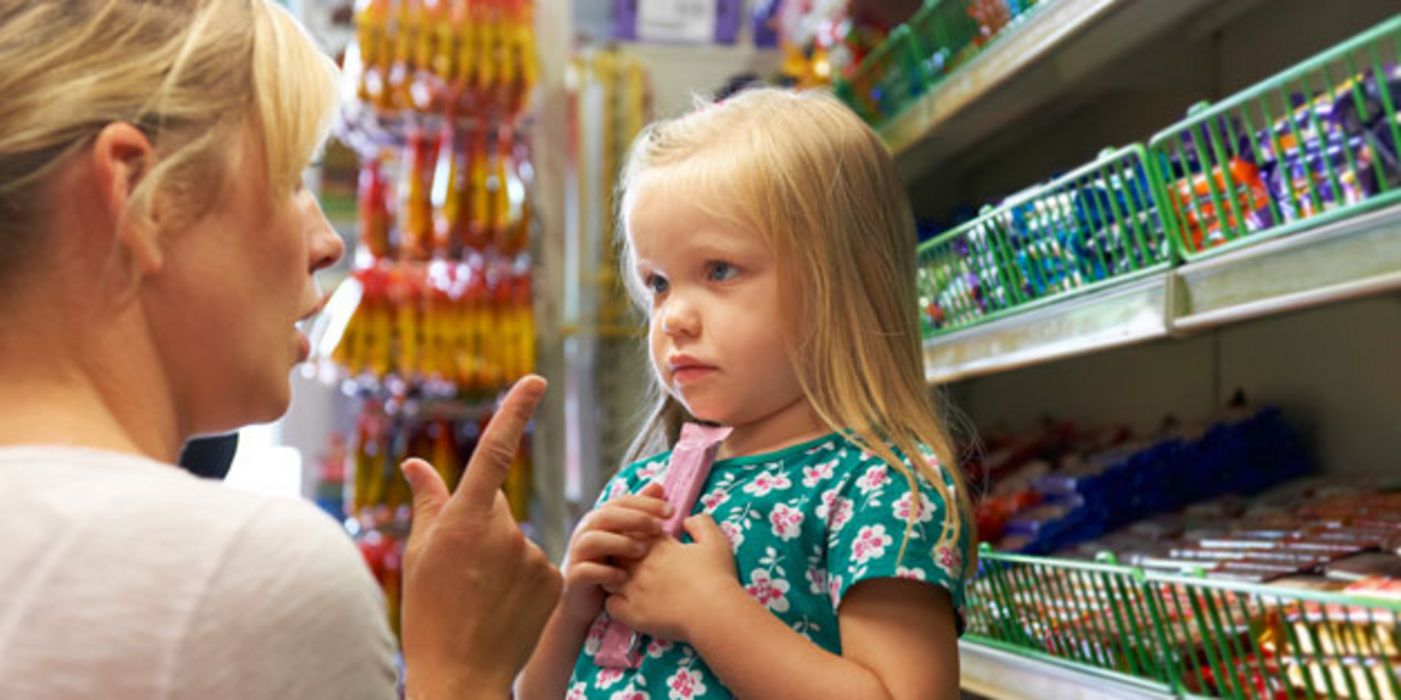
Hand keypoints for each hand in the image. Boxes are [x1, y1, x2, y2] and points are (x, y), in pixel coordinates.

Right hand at [400, 376, 561, 699]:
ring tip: (480, 598)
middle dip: (479, 526)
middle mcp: (504, 531)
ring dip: (500, 559)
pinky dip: (522, 581)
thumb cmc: (429, 614)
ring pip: (516, 540)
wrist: (461, 674)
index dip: (516, 411)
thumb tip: (414, 463)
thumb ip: (427, 503)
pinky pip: (538, 566)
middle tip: (460, 571)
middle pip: (494, 507)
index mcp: (464, 520)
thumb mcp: (419, 554)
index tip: (536, 381)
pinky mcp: (554, 579)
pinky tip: (504, 608)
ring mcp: (533, 556)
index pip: (494, 452)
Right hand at [560, 482, 669, 624]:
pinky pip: (587, 570)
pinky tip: (625, 577)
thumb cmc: (611, 564)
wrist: (586, 599)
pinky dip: (606, 572)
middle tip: (660, 527)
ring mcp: (578, 553)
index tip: (671, 511)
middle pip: (607, 515)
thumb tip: (658, 486)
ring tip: (643, 550)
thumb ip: (640, 512)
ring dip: (620, 543)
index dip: (647, 503)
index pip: (623, 501)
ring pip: (593, 540)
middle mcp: (586, 531)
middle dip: (635, 519)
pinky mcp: (574, 576)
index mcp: (600, 518)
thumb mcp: (626, 536)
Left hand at [605, 514, 738, 642]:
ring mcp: (633, 589)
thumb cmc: (717, 576)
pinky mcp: (632, 613)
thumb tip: (688, 519)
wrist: (714, 611)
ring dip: (615, 578)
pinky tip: (626, 605)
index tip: (646, 546)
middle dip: (622, 556)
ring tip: (628, 585)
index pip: (634, 533)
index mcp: (658, 547)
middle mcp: (641, 564)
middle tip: (634, 564)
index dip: (637, 538)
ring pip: (609, 577)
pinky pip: (610, 605)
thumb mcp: (716, 542)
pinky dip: (615, 604)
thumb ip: (701, 524)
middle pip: (617, 552)